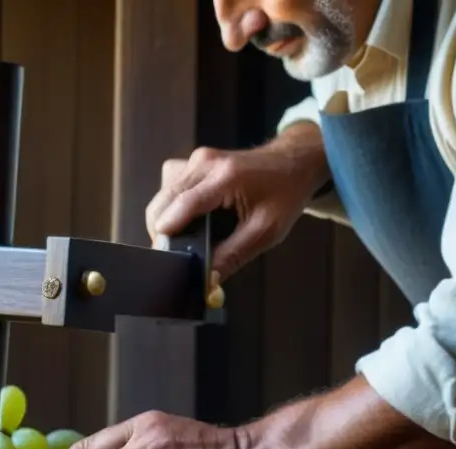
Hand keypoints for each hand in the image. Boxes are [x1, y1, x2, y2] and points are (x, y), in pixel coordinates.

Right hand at [146, 122, 329, 281]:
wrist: (293, 163)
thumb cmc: (285, 194)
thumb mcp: (266, 231)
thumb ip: (233, 256)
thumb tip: (207, 281)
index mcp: (226, 177)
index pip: (183, 206)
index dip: (168, 234)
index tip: (164, 257)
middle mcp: (205, 163)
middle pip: (163, 202)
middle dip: (164, 232)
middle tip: (180, 254)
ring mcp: (196, 160)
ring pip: (162, 198)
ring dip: (167, 220)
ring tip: (189, 236)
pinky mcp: (192, 162)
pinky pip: (168, 190)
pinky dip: (171, 207)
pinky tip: (189, 216)